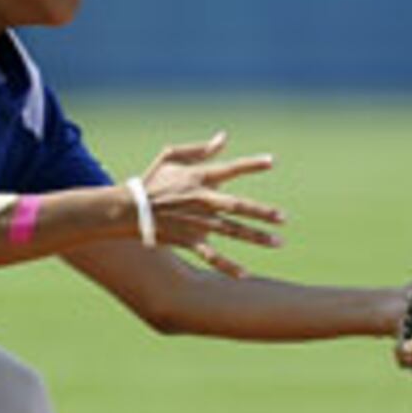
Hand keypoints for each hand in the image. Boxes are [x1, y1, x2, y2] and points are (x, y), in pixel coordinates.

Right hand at [138, 131, 285, 276]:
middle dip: (262, 212)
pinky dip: (227, 266)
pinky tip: (245, 274)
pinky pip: (212, 256)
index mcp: (199, 177)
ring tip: (277, 242)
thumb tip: (224, 138)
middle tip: (283, 218)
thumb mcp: (171, 156)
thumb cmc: (151, 181)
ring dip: (256, 237)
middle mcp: (202, 200)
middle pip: (238, 205)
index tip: (272, 162)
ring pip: (232, 231)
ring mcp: (197, 222)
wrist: (128, 209)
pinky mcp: (189, 240)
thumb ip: (200, 149)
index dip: (251, 164)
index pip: (230, 168)